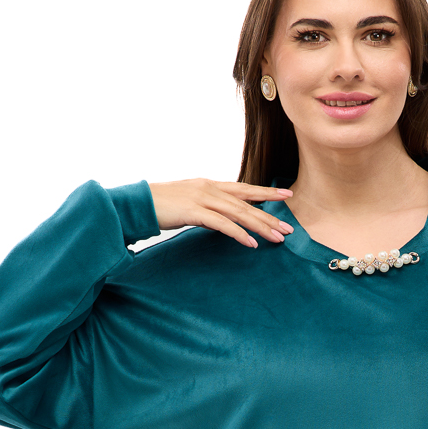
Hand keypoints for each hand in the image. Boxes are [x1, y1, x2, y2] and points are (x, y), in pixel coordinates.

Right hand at [147, 178, 295, 247]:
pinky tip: (251, 243)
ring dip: (260, 226)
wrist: (137, 203)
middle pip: (246, 203)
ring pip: (239, 213)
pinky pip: (222, 224)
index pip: (244, 188)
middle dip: (270, 216)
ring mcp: (202, 198)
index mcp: (209, 184)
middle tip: (289, 229)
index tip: (287, 196)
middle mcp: (209, 188)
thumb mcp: (190, 204)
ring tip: (277, 238)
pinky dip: (239, 234)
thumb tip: (223, 220)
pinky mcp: (194, 211)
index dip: (266, 192)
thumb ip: (208, 209)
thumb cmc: (161, 206)